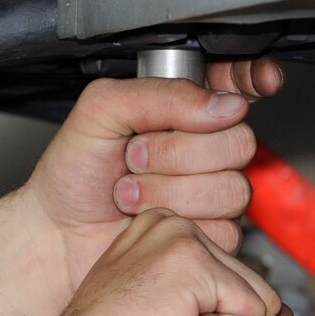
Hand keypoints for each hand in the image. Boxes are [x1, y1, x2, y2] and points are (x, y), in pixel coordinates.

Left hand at [24, 61, 283, 269]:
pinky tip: (144, 219)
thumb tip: (221, 103)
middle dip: (179, 152)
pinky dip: (174, 223)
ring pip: (232, 188)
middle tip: (133, 158)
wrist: (57, 233)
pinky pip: (223, 228)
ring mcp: (210, 192)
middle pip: (240, 142)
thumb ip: (158, 94)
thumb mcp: (100, 111)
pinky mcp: (210, 236)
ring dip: (169, 191)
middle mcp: (203, 148)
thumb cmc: (72, 173)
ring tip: (128, 194)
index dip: (254, 79)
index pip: (239, 84)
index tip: (257, 83)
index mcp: (182, 108)